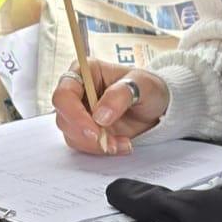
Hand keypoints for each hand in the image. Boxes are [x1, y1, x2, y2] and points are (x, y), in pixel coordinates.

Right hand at [53, 63, 169, 154]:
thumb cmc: (148, 88)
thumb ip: (120, 95)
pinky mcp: (86, 130)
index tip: (94, 129)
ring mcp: (79, 113)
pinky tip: (120, 145)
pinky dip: (101, 149)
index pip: (64, 94)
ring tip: (121, 143)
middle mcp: (77, 92)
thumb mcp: (142, 84)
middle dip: (86, 134)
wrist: (158, 106)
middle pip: (63, 117)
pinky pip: (83, 145)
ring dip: (95, 145)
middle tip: (109, 142)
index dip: (73, 113)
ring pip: (71, 134)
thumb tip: (99, 116)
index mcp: (85, 72)